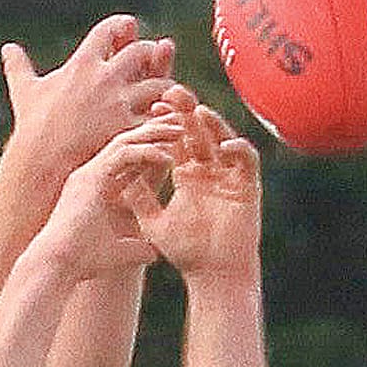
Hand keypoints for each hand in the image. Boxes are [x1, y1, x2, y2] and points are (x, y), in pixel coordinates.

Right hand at [1, 16, 176, 186]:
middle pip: (141, 50)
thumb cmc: (32, 128)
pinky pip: (158, 117)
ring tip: (166, 91)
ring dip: (164, 85)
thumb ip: (18, 67)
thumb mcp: (25, 92)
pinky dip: (166, 116)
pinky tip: (169, 119)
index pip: (111, 29)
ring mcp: (119, 103)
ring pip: (159, 83)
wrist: (41, 164)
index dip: (122, 25)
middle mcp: (105, 77)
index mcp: (83, 63)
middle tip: (152, 58)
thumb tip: (7, 49)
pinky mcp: (129, 128)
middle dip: (149, 52)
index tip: (129, 27)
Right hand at [34, 111, 188, 282]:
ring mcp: (88, 173)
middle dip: (155, 132)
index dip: (153, 150)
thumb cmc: (82, 263)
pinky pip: (123, 154)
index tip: (179, 147)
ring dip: (155, 134)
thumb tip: (154, 253)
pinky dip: (146, 152)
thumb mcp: (120, 252)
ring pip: (125, 141)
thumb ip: (136, 248)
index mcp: (96, 188)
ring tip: (181, 130)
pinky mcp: (90, 177)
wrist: (58, 266)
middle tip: (182, 126)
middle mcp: (90, 175)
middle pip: (127, 142)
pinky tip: (168, 156)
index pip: (129, 159)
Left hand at [119, 96, 261, 285]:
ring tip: (198, 111)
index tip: (153, 106)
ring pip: (222, 139)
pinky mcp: (248, 186)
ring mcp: (230, 175)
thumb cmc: (187, 253)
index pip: (177, 140)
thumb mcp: (154, 223)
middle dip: (187, 111)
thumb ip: (139, 199)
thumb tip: (117, 178)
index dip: (167, 122)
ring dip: (212, 124)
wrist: (214, 275)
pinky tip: (223, 145)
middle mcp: (210, 170)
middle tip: (173, 91)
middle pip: (199, 132)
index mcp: (188, 175)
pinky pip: (246, 160)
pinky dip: (237, 149)